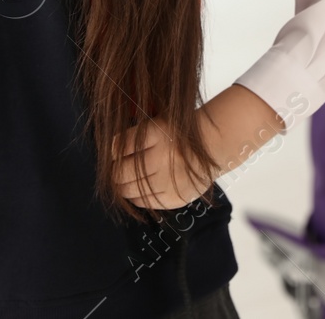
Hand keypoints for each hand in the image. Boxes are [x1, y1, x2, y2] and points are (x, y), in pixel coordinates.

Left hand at [111, 84, 285, 209]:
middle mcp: (162, 158)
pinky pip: (145, 202)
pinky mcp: (175, 197)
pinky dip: (136, 197)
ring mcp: (168, 180)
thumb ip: (135, 135)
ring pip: (129, 190)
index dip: (113, 151)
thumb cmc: (181, 132)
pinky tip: (138, 190)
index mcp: (157, 133)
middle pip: (121, 172)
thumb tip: (109, 155)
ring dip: (122, 186)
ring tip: (124, 181)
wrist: (215, 144)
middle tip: (115, 170)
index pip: (119, 147)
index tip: (115, 152)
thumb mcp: (159, 122)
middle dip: (114, 172)